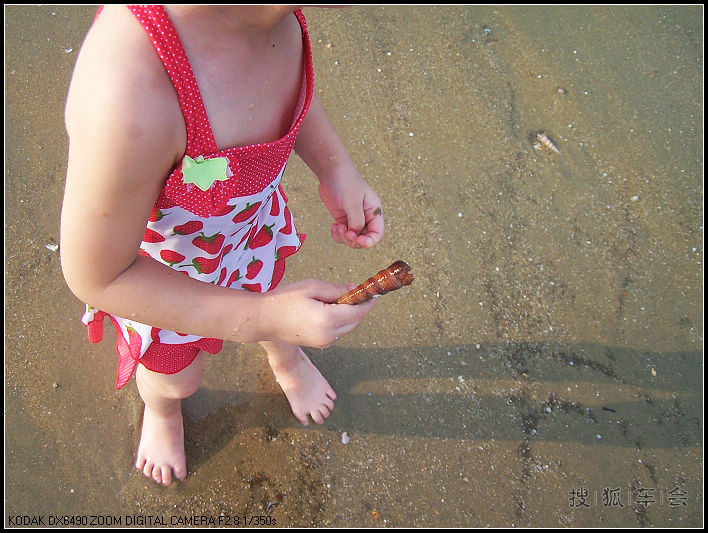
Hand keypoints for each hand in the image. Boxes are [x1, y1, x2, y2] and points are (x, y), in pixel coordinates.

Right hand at [259, 279, 374, 347]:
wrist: (263, 319)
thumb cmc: (284, 299)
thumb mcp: (312, 287)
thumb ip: (335, 289)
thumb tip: (353, 289)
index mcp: (328, 319)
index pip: (359, 312)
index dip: (368, 301)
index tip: (371, 292)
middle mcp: (329, 335)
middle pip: (356, 321)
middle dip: (358, 307)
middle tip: (352, 292)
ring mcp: (325, 342)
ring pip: (348, 328)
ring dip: (348, 315)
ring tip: (334, 300)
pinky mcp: (320, 345)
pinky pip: (337, 332)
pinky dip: (339, 322)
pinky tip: (326, 310)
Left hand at [318, 167, 383, 248]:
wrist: (331, 172)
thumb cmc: (346, 182)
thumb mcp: (352, 202)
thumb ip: (356, 220)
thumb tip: (355, 234)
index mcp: (374, 212)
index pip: (377, 234)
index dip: (370, 242)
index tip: (359, 241)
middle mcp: (366, 217)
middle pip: (364, 239)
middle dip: (353, 240)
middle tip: (345, 232)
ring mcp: (354, 219)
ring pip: (352, 239)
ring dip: (344, 238)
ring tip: (337, 227)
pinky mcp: (343, 219)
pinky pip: (342, 235)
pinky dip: (337, 235)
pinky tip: (333, 226)